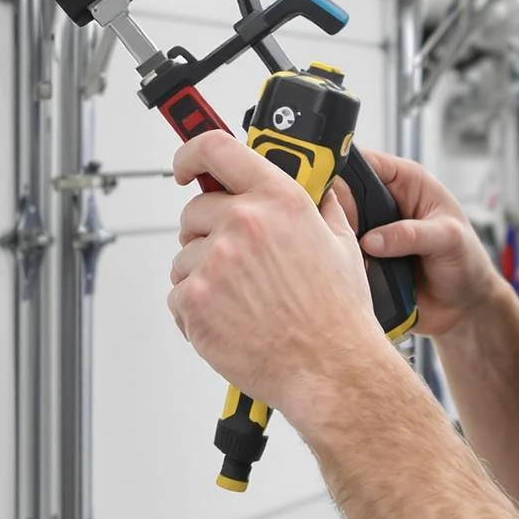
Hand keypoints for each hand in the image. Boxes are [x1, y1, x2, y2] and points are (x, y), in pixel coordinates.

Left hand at [169, 131, 401, 427]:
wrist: (330, 370)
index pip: (217, 149)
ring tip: (242, 300)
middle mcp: (243, 223)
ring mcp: (214, 262)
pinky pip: (178, 295)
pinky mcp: (195, 301)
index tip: (187, 166)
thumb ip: (319, 205)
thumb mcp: (341, 243)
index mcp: (278, 199)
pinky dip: (196, 310)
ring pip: (184, 258)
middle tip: (236, 261)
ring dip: (203, 275)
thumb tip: (312, 184)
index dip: (192, 153)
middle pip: (194, 210)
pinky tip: (230, 320)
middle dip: (207, 232)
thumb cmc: (337, 315)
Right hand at [345, 149, 508, 340]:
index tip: (327, 187)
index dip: (344, 170)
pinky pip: (344, 253)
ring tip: (337, 250)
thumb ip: (411, 234)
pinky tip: (341, 268)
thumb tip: (372, 240)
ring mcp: (375, 230)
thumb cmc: (466, 261)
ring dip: (337, 236)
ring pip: (340, 224)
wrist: (464, 304)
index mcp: (408, 182)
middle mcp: (387, 202)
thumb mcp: (447, 240)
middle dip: (334, 208)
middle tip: (333, 226)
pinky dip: (342, 259)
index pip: (367, 162)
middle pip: (345, 193)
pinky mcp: (367, 257)